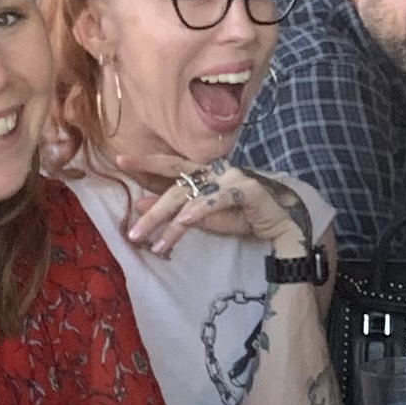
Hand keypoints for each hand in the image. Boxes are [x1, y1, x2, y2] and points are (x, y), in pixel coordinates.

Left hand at [118, 160, 305, 261]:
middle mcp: (215, 170)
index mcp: (205, 173)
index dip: (146, 163)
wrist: (285, 223)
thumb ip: (178, 212)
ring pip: (191, 195)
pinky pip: (216, 199)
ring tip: (154, 243)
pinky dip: (198, 210)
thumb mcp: (207, 218)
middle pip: (175, 185)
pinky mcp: (245, 188)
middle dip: (152, 210)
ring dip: (170, 220)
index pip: (170, 166)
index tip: (120, 162)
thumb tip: (142, 205)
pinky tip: (183, 221)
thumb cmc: (246, 216)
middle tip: (132, 230)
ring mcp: (230, 176)